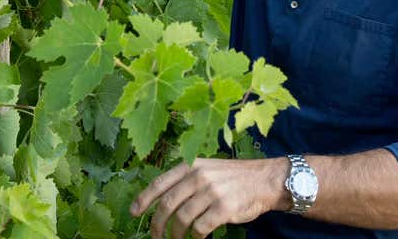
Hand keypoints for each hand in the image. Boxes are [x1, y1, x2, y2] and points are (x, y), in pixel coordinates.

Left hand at [130, 157, 287, 238]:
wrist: (264, 180)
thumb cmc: (232, 178)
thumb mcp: (206, 169)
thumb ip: (186, 180)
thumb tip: (162, 200)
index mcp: (190, 165)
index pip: (160, 183)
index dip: (143, 199)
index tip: (134, 213)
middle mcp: (198, 176)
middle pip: (167, 205)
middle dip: (157, 224)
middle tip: (155, 236)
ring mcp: (211, 192)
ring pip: (182, 219)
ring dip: (176, 235)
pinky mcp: (224, 208)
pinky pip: (200, 228)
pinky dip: (196, 237)